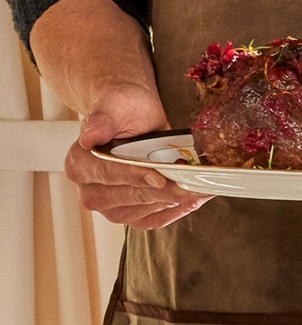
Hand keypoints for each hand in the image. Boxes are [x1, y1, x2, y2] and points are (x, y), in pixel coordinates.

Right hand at [65, 84, 212, 229]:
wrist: (134, 114)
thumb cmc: (123, 107)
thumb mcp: (113, 104)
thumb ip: (102, 120)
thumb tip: (89, 137)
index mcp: (80, 165)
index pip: (108, 174)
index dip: (135, 177)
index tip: (159, 177)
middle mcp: (90, 190)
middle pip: (128, 197)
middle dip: (161, 192)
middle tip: (188, 186)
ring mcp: (110, 206)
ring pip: (143, 211)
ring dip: (173, 202)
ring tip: (198, 190)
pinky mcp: (130, 212)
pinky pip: (152, 219)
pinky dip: (175, 211)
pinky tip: (193, 200)